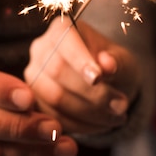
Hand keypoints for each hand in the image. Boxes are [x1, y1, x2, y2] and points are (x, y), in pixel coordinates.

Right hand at [24, 17, 141, 134]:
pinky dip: (81, 126)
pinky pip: (53, 117)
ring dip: (89, 113)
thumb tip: (108, 65)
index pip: (65, 41)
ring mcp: (33, 77)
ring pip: (54, 98)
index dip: (80, 61)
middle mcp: (40, 49)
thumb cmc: (114, 65)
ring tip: (118, 118)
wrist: (107, 83)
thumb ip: (116, 61)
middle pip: (57, 71)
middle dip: (91, 92)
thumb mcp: (122, 60)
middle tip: (121, 106)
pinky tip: (103, 125)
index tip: (99, 78)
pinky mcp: (34, 103)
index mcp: (61, 29)